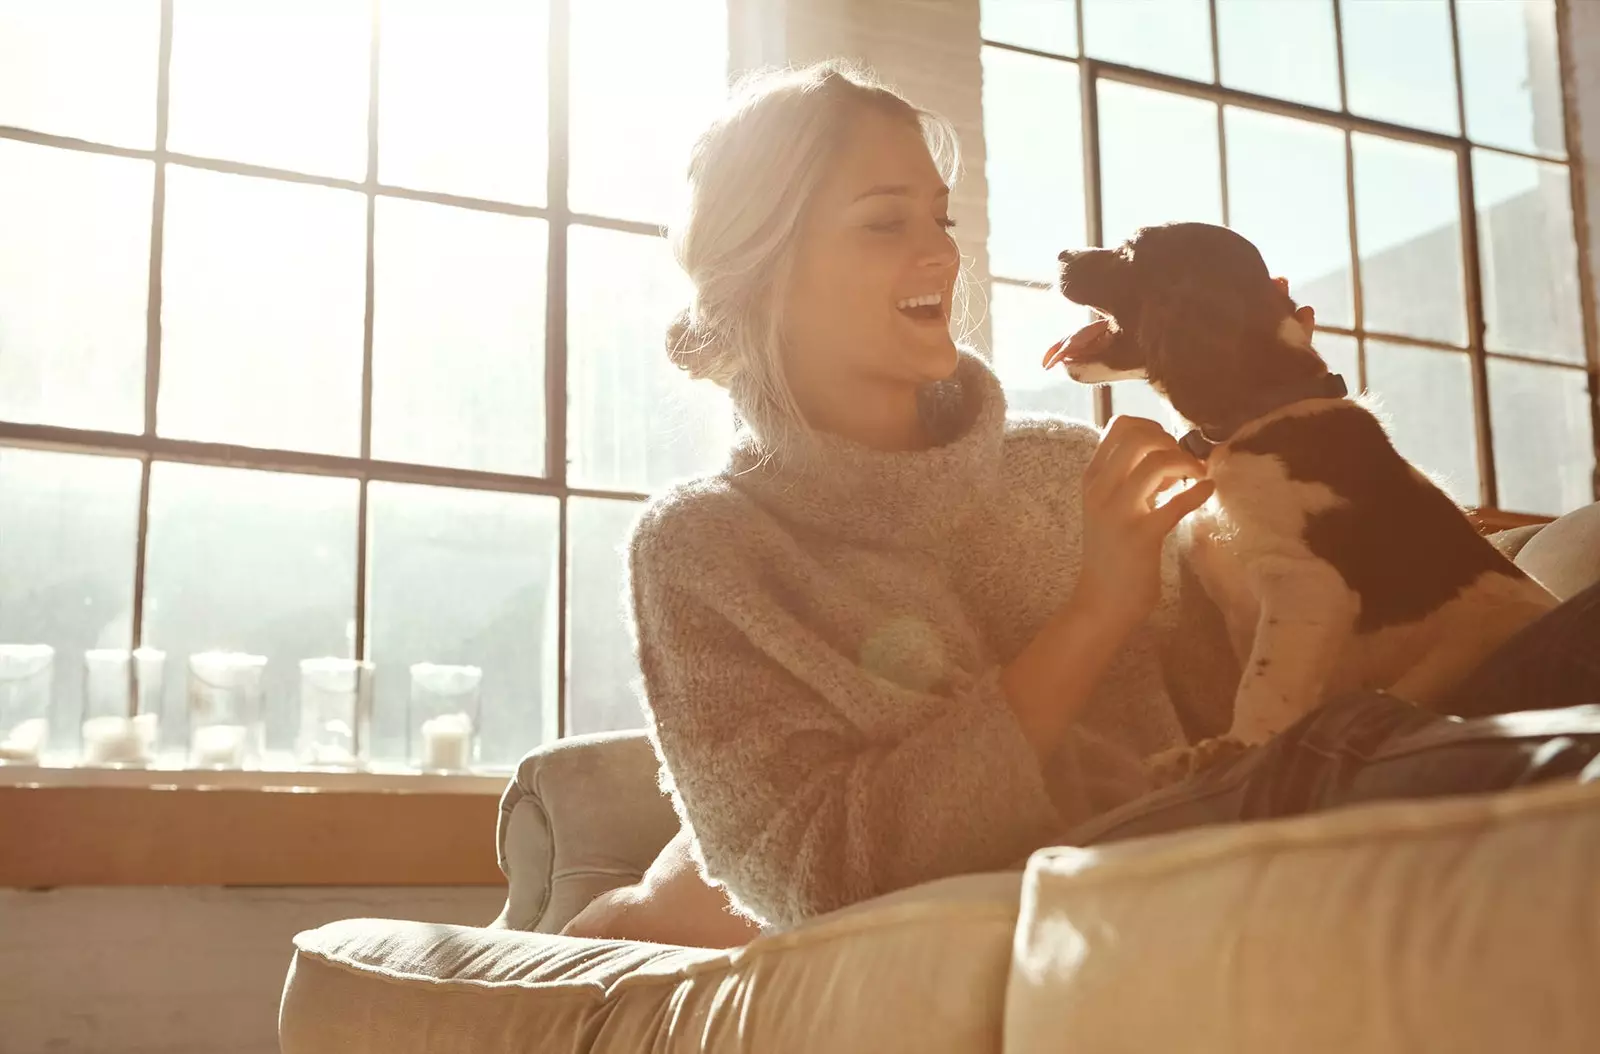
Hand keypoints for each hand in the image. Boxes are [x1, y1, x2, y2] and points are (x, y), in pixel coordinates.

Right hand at [1074, 415, 1213, 627]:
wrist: (1102, 602)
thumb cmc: (1111, 554)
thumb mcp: (1110, 508)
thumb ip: (1131, 480)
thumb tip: (1167, 456)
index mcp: (1092, 479)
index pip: (1118, 426)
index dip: (1152, 427)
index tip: (1168, 447)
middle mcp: (1100, 489)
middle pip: (1138, 436)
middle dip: (1170, 442)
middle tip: (1184, 463)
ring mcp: (1119, 512)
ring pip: (1157, 462)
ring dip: (1186, 463)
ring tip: (1197, 476)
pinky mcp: (1141, 535)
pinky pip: (1177, 502)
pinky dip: (1199, 492)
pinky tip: (1208, 491)